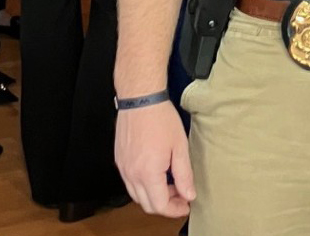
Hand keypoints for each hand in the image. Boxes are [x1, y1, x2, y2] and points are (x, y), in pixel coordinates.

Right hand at [115, 100, 194, 216]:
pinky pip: (130, 182)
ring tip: (172, 184)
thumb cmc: (160, 118)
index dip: (174, 209)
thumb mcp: (180, 146)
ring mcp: (123, 168)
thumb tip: (189, 194)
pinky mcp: (120, 161)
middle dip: (166, 205)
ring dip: (154, 196)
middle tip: (181, 196)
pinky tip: (157, 174)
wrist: (140, 99)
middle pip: (147, 204)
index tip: (186, 205)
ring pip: (137, 195)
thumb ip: (184, 174)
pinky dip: (144, 185)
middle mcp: (131, 174)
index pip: (159, 205)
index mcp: (147, 173)